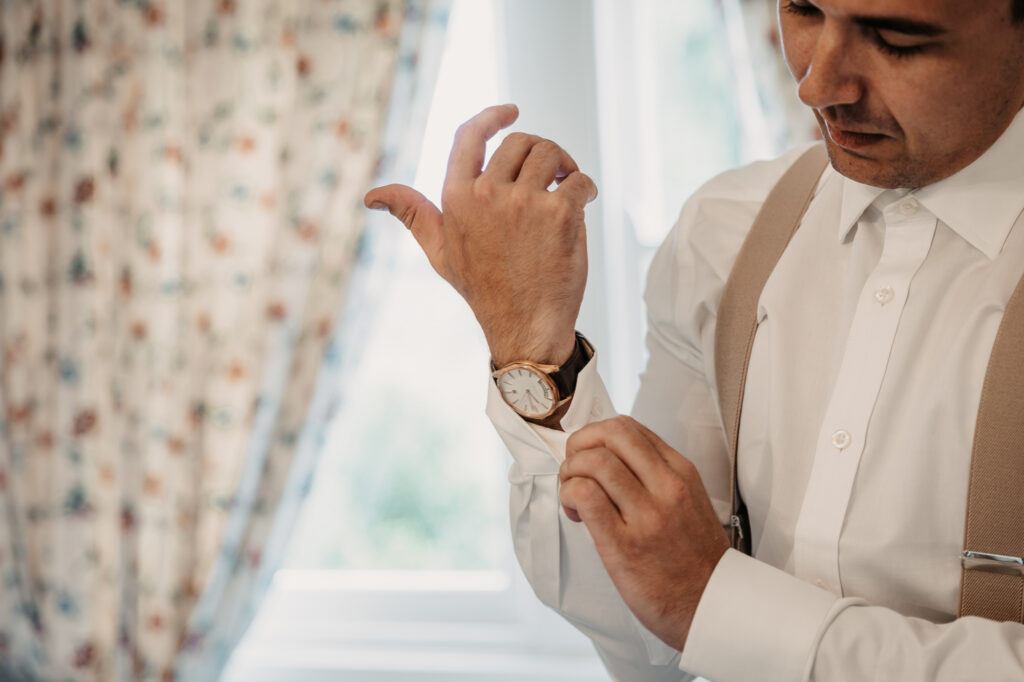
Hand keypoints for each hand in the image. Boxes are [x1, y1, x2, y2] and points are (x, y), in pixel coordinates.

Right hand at [364, 104, 597, 365]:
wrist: (523, 328)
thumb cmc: (484, 290)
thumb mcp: (440, 252)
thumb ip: (413, 214)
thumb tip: (371, 196)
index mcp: (456, 198)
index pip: (471, 136)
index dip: (492, 116)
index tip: (512, 111)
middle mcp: (487, 194)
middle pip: (521, 142)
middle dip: (540, 152)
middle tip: (553, 173)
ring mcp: (524, 203)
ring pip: (551, 154)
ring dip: (566, 165)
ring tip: (568, 186)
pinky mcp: (559, 214)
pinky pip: (579, 181)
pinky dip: (586, 188)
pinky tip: (583, 203)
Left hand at [558, 416, 729, 650]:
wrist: (711, 605)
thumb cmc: (695, 559)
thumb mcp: (689, 500)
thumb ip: (655, 475)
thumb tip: (610, 458)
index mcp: (680, 472)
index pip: (628, 427)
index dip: (596, 435)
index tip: (589, 455)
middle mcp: (666, 487)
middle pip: (610, 434)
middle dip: (579, 444)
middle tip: (574, 468)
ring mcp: (647, 515)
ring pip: (594, 462)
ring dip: (570, 473)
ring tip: (573, 496)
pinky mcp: (625, 544)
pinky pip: (586, 496)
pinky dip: (569, 495)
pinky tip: (575, 513)